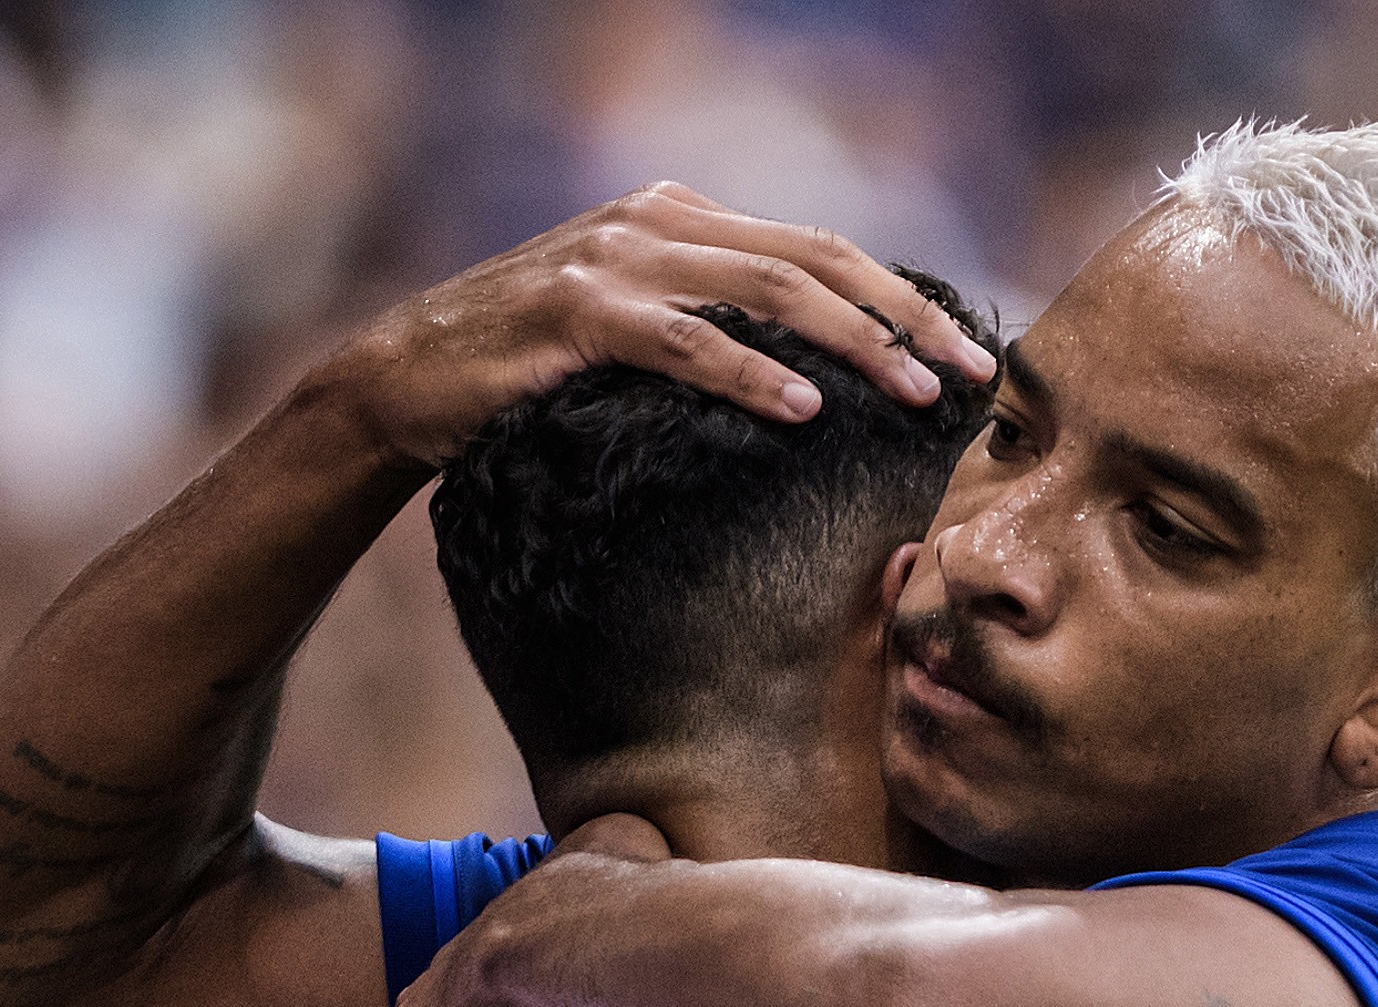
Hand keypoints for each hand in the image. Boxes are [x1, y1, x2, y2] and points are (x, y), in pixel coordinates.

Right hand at [324, 186, 997, 469]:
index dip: (902, 299)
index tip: (968, 356)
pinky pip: (686, 344)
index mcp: (684, 222)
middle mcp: (659, 223)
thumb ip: (709, 333)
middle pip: (816, 260)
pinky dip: (752, 377)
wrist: (406, 383)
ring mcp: (617, 261)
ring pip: (767, 291)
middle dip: (904, 319)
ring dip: (852, 345)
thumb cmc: (530, 380)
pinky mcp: (577, 314)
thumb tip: (810, 382)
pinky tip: (807, 411)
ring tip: (914, 395)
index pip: (820, 249)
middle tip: (971, 377)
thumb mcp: (634, 340)